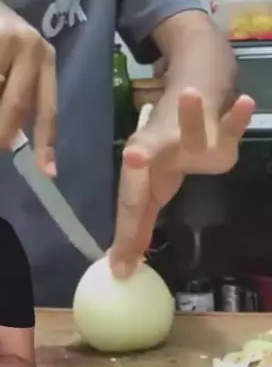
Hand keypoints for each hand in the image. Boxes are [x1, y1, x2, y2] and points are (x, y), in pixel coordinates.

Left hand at [109, 88, 254, 277]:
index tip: (121, 265)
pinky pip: (229, 126)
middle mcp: (157, 150)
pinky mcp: (217, 134)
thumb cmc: (162, 157)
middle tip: (135, 154)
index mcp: (138, 169)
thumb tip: (124, 270)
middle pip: (150, 161)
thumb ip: (138, 226)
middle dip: (140, 164)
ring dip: (191, 115)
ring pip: (190, 130)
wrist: (184, 106)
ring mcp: (187, 139)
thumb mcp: (148, 191)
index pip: (131, 203)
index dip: (127, 233)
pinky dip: (237, 117)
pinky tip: (245, 103)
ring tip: (190, 96)